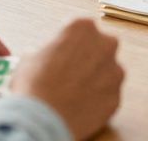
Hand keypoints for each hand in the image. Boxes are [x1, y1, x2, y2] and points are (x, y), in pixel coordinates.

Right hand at [12, 18, 123, 140]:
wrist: (43, 119)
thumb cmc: (34, 85)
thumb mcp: (30, 58)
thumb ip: (48, 52)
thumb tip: (47, 57)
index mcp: (83, 28)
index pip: (81, 30)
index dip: (70, 44)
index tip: (64, 54)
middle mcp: (105, 45)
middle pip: (101, 47)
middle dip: (89, 58)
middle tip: (71, 73)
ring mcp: (115, 71)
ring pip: (108, 72)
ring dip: (95, 79)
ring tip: (74, 93)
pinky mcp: (117, 95)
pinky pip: (108, 95)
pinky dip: (98, 100)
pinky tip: (81, 106)